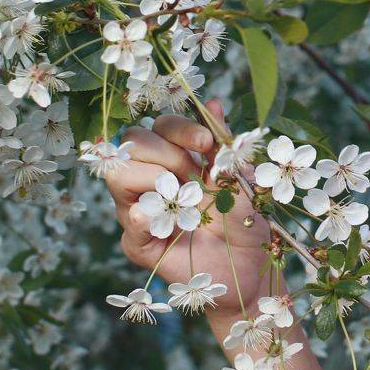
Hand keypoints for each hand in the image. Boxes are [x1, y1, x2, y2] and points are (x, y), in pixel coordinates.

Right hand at [103, 99, 272, 323]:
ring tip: (183, 197)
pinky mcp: (141, 245)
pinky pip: (128, 224)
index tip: (206, 141)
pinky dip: (141, 216)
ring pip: (117, 175)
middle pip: (131, 142)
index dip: (179, 127)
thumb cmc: (244, 219)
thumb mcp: (238, 176)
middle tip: (194, 175)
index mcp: (174, 159)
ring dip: (152, 177)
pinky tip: (158, 213)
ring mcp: (142, 211)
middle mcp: (150, 180)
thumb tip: (213, 103)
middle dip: (166, 152)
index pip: (158, 126)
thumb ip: (223, 143)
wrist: (251, 266)